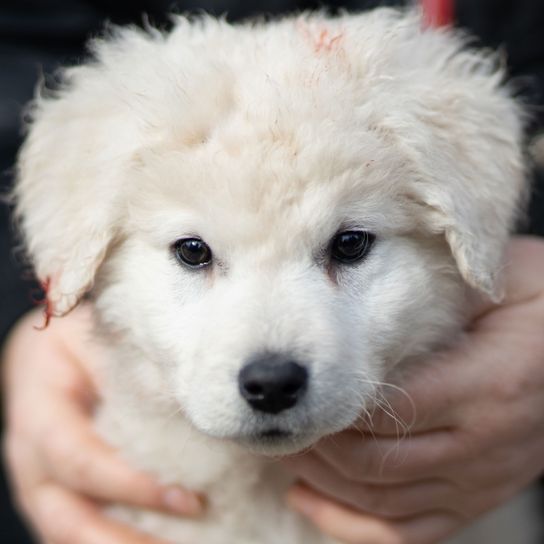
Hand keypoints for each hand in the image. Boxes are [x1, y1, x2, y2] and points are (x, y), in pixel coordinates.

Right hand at [2, 305, 203, 543]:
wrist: (40, 357)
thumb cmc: (71, 344)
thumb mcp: (93, 339)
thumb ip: (126, 366)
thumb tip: (186, 398)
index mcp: (39, 415)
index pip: (81, 461)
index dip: (130, 485)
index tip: (186, 499)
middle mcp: (29, 461)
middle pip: (66, 518)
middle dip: (122, 543)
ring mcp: (38, 486)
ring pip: (67, 536)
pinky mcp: (54, 496)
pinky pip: (75, 532)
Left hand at [285, 236, 543, 543]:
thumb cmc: (539, 305)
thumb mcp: (497, 285)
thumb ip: (437, 297)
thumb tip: (364, 304)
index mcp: (484, 386)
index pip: (387, 411)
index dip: (333, 408)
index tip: (297, 394)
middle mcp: (483, 444)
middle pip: (376, 462)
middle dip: (316, 447)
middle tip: (279, 422)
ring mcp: (484, 479)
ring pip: (386, 502)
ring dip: (325, 483)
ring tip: (287, 453)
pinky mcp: (481, 495)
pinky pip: (413, 531)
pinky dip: (355, 525)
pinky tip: (312, 502)